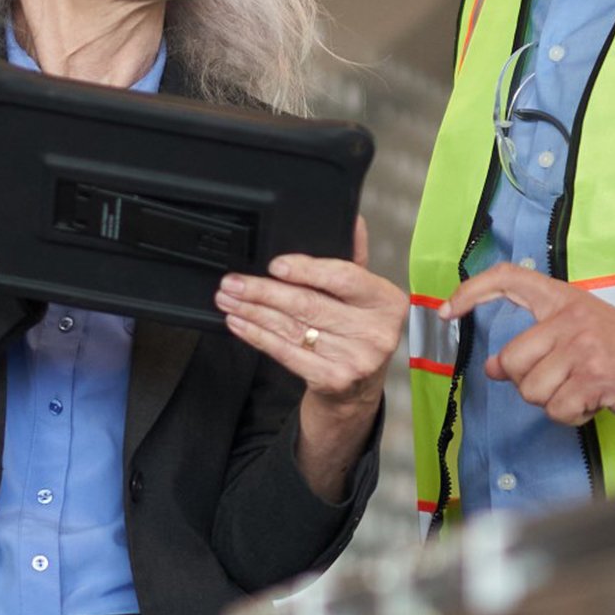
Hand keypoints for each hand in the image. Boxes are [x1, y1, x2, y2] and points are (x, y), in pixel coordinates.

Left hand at [216, 218, 405, 499]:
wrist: (357, 393)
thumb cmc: (357, 332)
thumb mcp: (364, 296)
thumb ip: (355, 259)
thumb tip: (352, 220)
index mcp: (387, 301)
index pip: (344, 277)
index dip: (306, 269)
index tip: (274, 265)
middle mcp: (376, 332)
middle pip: (309, 304)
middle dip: (263, 291)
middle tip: (232, 282)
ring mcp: (356, 359)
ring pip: (292, 327)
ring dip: (252, 311)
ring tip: (227, 298)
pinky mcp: (332, 381)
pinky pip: (286, 353)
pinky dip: (257, 336)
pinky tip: (238, 323)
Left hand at [438, 263, 614, 428]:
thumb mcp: (581, 334)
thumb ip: (537, 343)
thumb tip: (491, 366)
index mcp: (565, 300)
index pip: (509, 278)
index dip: (472, 291)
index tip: (447, 310)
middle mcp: (570, 317)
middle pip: (509, 361)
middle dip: (527, 384)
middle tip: (562, 382)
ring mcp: (583, 346)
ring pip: (530, 390)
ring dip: (554, 402)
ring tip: (584, 390)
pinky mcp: (596, 377)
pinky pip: (556, 410)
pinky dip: (572, 417)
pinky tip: (595, 403)